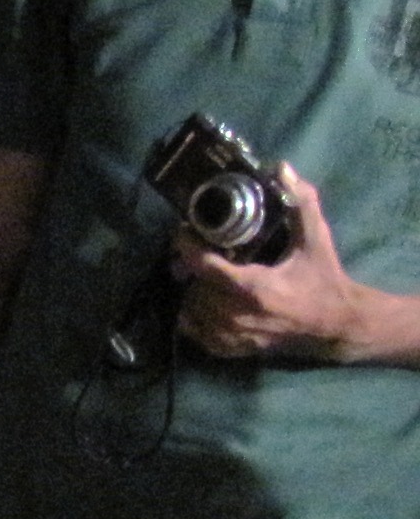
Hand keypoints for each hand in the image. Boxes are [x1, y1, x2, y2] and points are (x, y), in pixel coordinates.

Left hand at [174, 166, 419, 363]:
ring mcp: (231, 336)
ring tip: (203, 275)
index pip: (204, 266)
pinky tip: (205, 299)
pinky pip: (193, 332)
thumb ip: (301, 203)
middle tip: (197, 252)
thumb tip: (281, 168)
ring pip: (189, 309)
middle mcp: (237, 315)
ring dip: (192, 291)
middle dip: (193, 268)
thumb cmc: (324, 280)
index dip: (187, 246)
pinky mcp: (229, 350)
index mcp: (254, 288)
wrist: (336, 326)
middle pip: (194, 286)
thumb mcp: (316, 240)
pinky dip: (193, 315)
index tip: (183, 232)